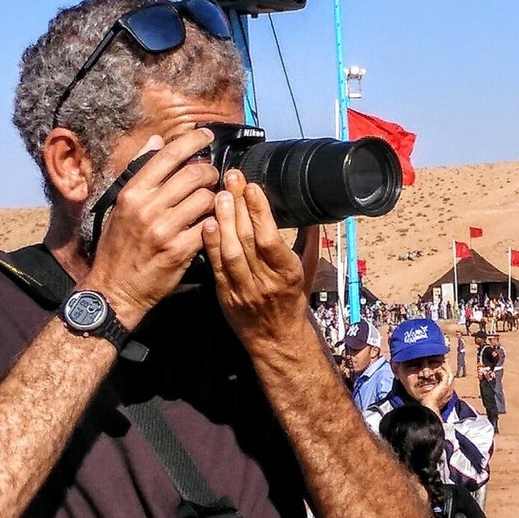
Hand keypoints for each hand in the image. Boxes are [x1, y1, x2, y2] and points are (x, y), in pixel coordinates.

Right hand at [82, 127, 220, 322]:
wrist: (114, 289)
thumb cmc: (118, 247)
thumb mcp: (120, 206)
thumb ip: (139, 172)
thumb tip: (156, 141)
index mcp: (132, 192)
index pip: (168, 155)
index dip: (193, 140)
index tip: (207, 135)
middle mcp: (147, 207)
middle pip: (194, 174)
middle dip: (210, 172)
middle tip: (213, 177)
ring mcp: (164, 229)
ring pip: (206, 199)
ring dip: (215, 198)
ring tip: (213, 202)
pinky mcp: (180, 251)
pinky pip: (208, 227)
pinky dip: (214, 223)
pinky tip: (212, 224)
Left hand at [203, 169, 308, 349]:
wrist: (276, 339)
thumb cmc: (292, 301)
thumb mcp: (307, 270)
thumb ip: (308, 240)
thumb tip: (311, 212)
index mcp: (288, 272)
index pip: (270, 238)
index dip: (259, 211)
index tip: (252, 187)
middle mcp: (266, 281)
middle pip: (248, 238)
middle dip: (238, 205)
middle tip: (231, 178)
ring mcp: (244, 289)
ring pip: (230, 251)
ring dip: (223, 220)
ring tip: (219, 195)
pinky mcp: (226, 295)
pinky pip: (216, 267)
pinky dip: (211, 244)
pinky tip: (207, 223)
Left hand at [418, 365, 454, 414]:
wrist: (430, 405)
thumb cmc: (428, 402)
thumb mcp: (431, 392)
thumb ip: (432, 387)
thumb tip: (428, 381)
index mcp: (447, 391)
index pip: (449, 379)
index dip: (447, 372)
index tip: (443, 366)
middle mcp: (450, 389)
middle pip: (451, 375)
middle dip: (448, 367)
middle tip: (445, 360)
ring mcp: (449, 387)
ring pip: (450, 374)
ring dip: (446, 367)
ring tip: (442, 362)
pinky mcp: (445, 385)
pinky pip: (446, 375)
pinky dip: (442, 371)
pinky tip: (437, 370)